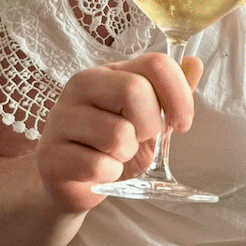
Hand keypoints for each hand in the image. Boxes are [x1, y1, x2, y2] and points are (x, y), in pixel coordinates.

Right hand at [35, 52, 203, 213]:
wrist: (73, 182)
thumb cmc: (112, 146)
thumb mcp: (148, 118)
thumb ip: (171, 94)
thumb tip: (194, 63)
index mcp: (109, 72)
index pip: (155, 63)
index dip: (179, 96)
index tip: (182, 123)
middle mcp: (81, 86)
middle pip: (134, 91)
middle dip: (150, 126)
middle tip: (140, 140)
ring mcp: (61, 118)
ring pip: (117, 134)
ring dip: (127, 154)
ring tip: (113, 155)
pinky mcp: (50, 155)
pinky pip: (98, 165)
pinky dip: (109, 175)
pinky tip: (98, 172)